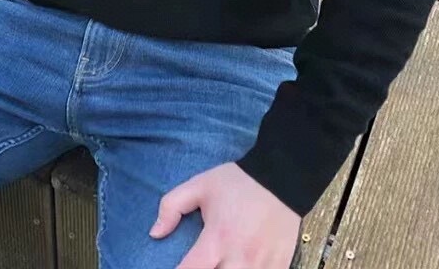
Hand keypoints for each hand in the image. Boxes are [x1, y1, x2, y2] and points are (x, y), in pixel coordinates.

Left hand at [151, 162, 299, 268]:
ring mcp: (262, 267)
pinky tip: (239, 264)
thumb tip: (154, 233)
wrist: (283, 178)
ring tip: (217, 264)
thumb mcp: (200, 185)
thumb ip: (172, 206)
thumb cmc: (239, 182)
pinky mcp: (278, 267)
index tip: (176, 267)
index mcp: (218, 238)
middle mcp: (240, 258)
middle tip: (201, 263)